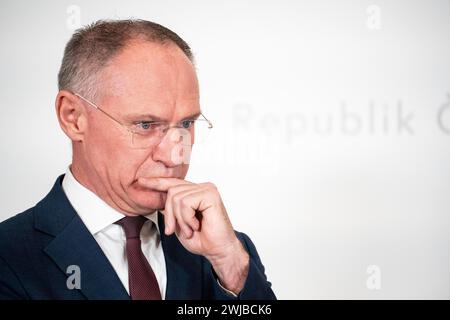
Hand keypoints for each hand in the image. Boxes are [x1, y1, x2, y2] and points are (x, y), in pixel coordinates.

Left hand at [138, 177, 248, 293]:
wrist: (218, 250)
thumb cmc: (202, 239)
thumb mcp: (179, 222)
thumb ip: (170, 209)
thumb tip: (157, 198)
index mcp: (195, 192)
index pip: (173, 183)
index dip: (156, 182)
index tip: (140, 181)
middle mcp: (201, 187)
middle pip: (172, 191)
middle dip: (170, 214)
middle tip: (174, 230)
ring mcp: (207, 189)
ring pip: (177, 197)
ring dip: (180, 219)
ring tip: (191, 229)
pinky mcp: (210, 194)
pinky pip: (186, 202)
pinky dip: (187, 218)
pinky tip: (196, 225)